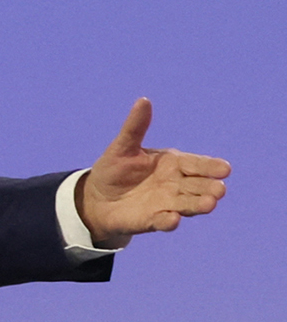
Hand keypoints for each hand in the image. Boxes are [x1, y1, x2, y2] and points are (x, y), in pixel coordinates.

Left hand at [76, 98, 230, 247]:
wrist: (97, 197)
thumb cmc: (116, 169)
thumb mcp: (123, 146)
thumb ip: (136, 127)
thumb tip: (143, 100)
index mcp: (174, 164)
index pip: (197, 164)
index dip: (211, 167)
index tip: (225, 169)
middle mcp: (176, 185)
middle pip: (198, 187)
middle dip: (210, 188)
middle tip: (219, 190)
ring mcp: (166, 204)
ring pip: (187, 205)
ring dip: (197, 205)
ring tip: (209, 204)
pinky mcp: (151, 221)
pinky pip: (162, 222)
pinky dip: (168, 221)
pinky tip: (172, 220)